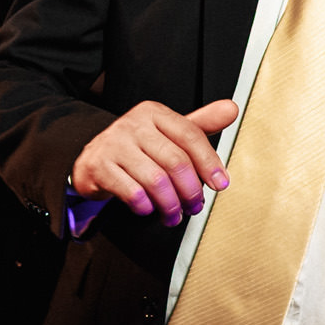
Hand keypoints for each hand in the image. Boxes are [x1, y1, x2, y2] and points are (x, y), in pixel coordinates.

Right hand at [70, 98, 238, 226]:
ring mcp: (113, 144)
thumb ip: (199, 125)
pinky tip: (148, 209)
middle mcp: (132, 124)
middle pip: (175, 161)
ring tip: (173, 215)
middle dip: (190, 190)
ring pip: (156, 180)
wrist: (93, 161)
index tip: (221, 184)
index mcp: (153, 113)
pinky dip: (145, 206)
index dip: (210, 162)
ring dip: (170, 205)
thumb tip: (232, 109)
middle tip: (195, 206)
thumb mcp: (167, 134)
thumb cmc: (137, 149)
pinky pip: (132, 192)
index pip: (190, 135)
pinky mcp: (98, 166)